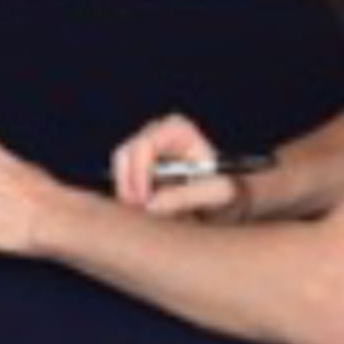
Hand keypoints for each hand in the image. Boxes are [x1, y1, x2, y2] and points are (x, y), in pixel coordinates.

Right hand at [111, 113, 245, 220]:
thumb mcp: (214, 194)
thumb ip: (185, 197)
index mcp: (177, 129)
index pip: (144, 145)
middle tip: (141, 213)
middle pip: (125, 154)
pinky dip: (129, 196)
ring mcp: (144, 145)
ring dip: (128, 193)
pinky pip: (121, 179)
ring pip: (119, 168)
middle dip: (129, 186)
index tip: (144, 202)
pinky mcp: (136, 163)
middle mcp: (156, 131)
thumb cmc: (224, 190)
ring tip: (148, 214)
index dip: (139, 174)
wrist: (223, 197)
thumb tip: (150, 205)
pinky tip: (147, 210)